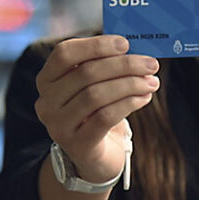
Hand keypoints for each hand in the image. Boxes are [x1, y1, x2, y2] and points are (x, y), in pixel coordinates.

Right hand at [34, 35, 159, 183]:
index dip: (96, 45)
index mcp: (47, 79)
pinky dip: (129, 103)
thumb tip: (136, 48)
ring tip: (152, 82)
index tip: (125, 43)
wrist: (95, 156)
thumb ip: (107, 64)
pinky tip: (145, 97)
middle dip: (124, 65)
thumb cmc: (98, 110)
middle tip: (151, 64)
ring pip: (96, 95)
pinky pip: (105, 117)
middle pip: (86, 73)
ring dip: (130, 84)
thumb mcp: (96, 85)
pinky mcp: (77, 144)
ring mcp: (58, 125)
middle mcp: (46, 102)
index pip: (64, 53)